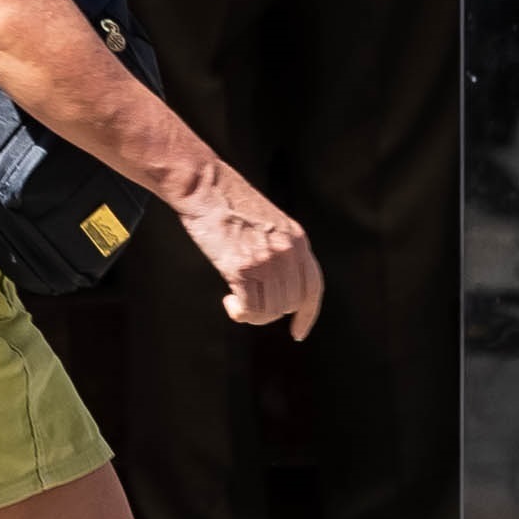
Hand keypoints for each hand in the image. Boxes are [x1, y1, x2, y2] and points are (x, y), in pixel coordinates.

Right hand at [177, 173, 323, 338]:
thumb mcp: (268, 222)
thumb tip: (275, 285)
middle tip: (247, 304)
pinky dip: (240, 313)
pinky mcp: (242, 268)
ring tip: (236, 302)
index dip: (307, 314)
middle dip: (269, 312)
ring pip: (271, 311)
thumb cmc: (228, 203)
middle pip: (289, 303)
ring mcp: (266, 260)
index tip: (298, 332)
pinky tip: (229, 301)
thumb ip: (278, 248)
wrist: (205, 186)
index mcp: (297, 239)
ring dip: (253, 314)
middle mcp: (287, 252)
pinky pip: (251, 309)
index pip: (313, 287)